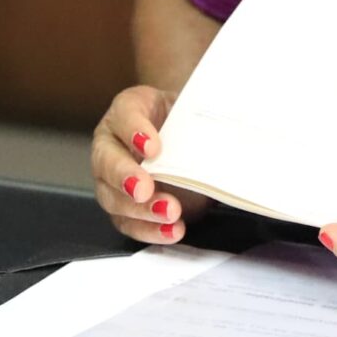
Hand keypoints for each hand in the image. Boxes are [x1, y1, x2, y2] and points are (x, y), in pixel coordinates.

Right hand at [92, 83, 210, 243]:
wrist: (186, 138)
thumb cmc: (183, 118)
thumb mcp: (191, 107)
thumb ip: (200, 116)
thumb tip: (228, 126)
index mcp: (127, 110)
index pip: (125, 115)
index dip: (134, 131)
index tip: (152, 146)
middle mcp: (112, 145)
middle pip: (107, 162)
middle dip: (125, 177)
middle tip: (144, 189)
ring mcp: (113, 180)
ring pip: (113, 199)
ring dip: (139, 210)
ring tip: (169, 212)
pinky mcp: (126, 208)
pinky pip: (129, 223)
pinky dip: (149, 230)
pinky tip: (171, 230)